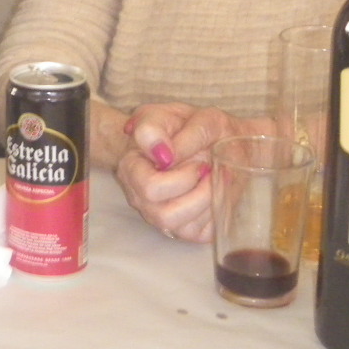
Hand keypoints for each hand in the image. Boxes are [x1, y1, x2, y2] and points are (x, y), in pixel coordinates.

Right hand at [115, 102, 266, 242]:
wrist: (203, 135)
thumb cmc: (178, 125)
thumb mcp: (165, 113)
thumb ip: (155, 130)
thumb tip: (162, 155)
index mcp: (131, 169)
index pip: (149, 187)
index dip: (179, 177)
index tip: (198, 156)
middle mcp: (140, 198)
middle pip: (164, 214)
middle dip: (196, 191)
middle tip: (208, 167)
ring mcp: (160, 215)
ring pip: (181, 227)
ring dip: (206, 202)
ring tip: (216, 178)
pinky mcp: (184, 227)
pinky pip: (198, 234)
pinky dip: (214, 213)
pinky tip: (216, 192)